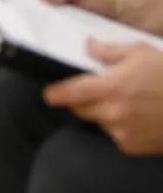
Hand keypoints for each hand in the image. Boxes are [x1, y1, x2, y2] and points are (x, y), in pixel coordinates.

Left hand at [45, 41, 162, 155]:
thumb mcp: (141, 53)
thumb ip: (108, 50)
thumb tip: (87, 45)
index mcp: (111, 88)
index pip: (67, 94)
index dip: (54, 94)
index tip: (50, 93)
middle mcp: (112, 113)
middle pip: (80, 110)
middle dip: (82, 100)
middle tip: (100, 91)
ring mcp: (122, 133)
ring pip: (99, 122)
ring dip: (104, 113)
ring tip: (129, 102)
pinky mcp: (132, 147)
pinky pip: (116, 135)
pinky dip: (121, 127)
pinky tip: (140, 117)